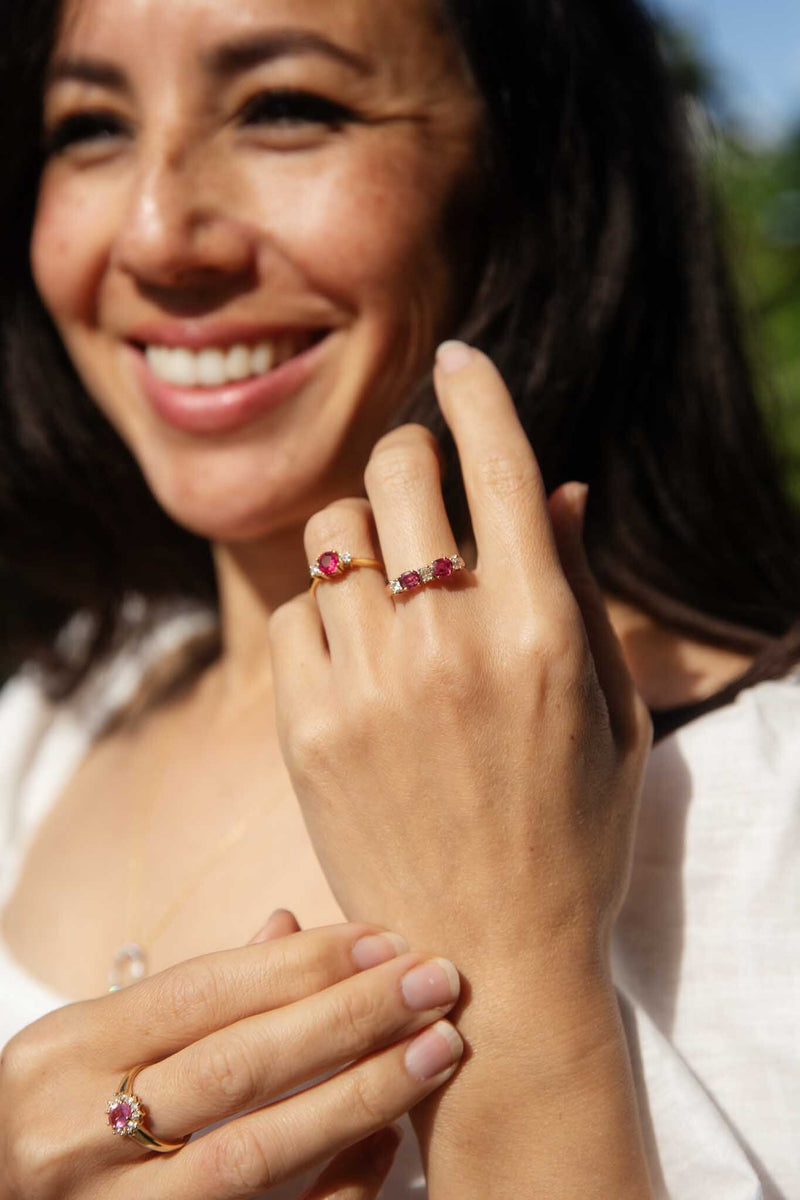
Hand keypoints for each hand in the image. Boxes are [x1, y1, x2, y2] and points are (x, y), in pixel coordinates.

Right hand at [0, 920, 462, 1199]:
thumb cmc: (68, 1112)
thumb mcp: (101, 1040)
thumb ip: (196, 992)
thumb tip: (294, 925)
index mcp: (63, 1056)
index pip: (204, 993)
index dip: (304, 964)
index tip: (385, 938)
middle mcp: (73, 1138)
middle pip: (237, 1067)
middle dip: (348, 1017)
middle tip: (436, 980)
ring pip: (257, 1153)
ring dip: (361, 1093)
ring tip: (439, 1046)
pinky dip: (339, 1183)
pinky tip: (390, 1137)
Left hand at [271, 342, 651, 985]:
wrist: (485, 958)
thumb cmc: (571, 832)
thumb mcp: (609, 710)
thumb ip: (578, 588)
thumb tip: (557, 486)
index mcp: (540, 631)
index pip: (499, 462)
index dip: (477, 390)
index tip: (458, 358)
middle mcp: (449, 643)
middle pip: (399, 470)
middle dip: (414, 452)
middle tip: (424, 479)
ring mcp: (367, 685)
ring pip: (334, 531)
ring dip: (364, 532)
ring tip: (388, 581)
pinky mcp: (306, 728)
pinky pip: (293, 611)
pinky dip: (324, 611)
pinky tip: (354, 652)